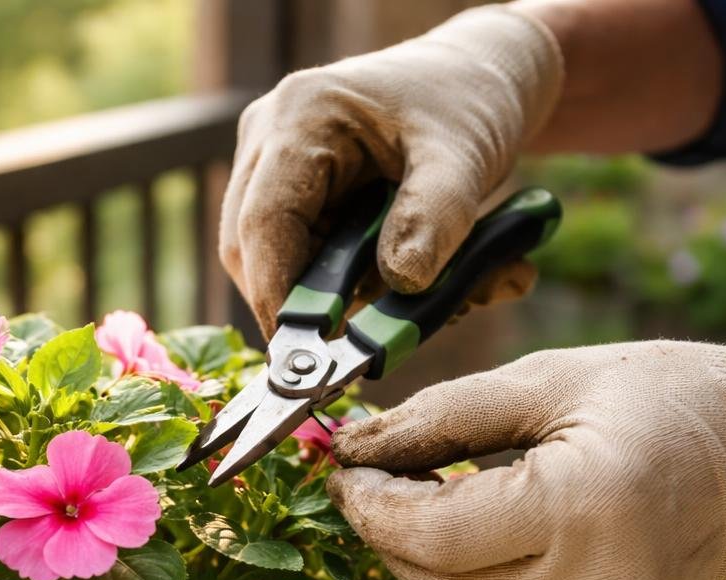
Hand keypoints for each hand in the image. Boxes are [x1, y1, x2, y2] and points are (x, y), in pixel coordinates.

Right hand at [218, 6, 563, 336]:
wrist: (474, 80)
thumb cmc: (467, 106)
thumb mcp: (465, 158)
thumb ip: (436, 218)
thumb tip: (401, 284)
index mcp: (301, 117)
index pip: (263, 223)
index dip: (280, 296)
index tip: (314, 354)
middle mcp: (269, 140)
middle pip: (250, 251)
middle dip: (306, 307)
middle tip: (366, 345)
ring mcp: (272, 169)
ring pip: (273, 264)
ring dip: (337, 301)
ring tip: (417, 303)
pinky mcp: (291, 197)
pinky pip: (302, 261)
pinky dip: (352, 290)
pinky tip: (407, 287)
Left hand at [326, 341, 725, 579]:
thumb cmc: (662, 393)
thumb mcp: (547, 380)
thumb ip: (440, 417)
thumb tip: (350, 445)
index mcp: (585, 505)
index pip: (436, 536)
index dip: (371, 510)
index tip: (341, 473)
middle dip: (387, 540)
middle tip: (368, 487)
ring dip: (427, 569)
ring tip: (418, 509)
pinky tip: (480, 542)